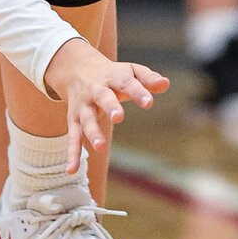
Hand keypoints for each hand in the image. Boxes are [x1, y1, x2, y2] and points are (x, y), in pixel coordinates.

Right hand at [43, 38, 169, 172]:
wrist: (76, 69)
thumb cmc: (112, 75)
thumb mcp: (131, 71)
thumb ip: (148, 78)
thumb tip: (165, 84)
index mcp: (114, 77)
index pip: (127, 83)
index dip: (138, 92)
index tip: (149, 102)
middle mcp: (96, 91)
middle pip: (103, 97)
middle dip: (110, 107)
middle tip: (118, 117)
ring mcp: (84, 106)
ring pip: (87, 119)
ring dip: (92, 132)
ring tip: (100, 146)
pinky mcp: (74, 120)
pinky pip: (73, 137)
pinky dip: (72, 153)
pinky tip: (72, 169)